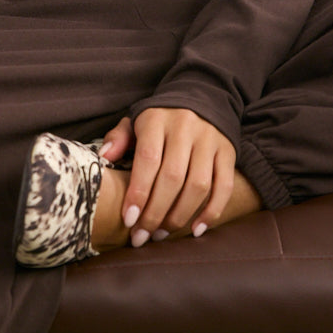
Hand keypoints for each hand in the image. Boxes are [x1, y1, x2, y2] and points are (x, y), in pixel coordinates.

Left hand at [101, 108, 236, 246]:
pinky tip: (195, 230)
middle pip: (172, 177)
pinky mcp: (228, 152)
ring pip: (198, 186)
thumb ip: (119, 138)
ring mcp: (210, 140)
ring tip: (162, 234)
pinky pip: (224, 187)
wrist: (202, 96)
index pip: (148, 159)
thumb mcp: (135, 121)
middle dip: (155, 213)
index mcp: (157, 120)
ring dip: (179, 216)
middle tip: (142, 236)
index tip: (128, 220)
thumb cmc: (160, 119)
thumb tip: (104, 157)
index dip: (138, 192)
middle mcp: (186, 128)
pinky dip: (211, 212)